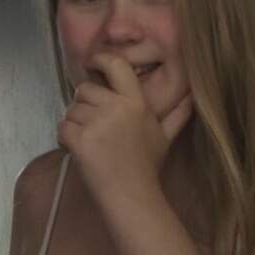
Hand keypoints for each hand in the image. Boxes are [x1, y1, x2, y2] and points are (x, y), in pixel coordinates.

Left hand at [57, 53, 193, 200]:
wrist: (132, 195)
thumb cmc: (146, 166)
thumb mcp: (165, 137)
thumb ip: (176, 115)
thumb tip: (191, 98)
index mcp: (136, 102)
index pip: (116, 65)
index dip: (100, 59)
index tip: (92, 62)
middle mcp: (116, 107)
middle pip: (84, 90)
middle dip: (83, 105)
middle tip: (94, 125)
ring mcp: (97, 123)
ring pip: (71, 110)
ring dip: (75, 124)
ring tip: (90, 142)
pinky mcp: (79, 139)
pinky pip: (62, 127)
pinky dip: (65, 138)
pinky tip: (79, 150)